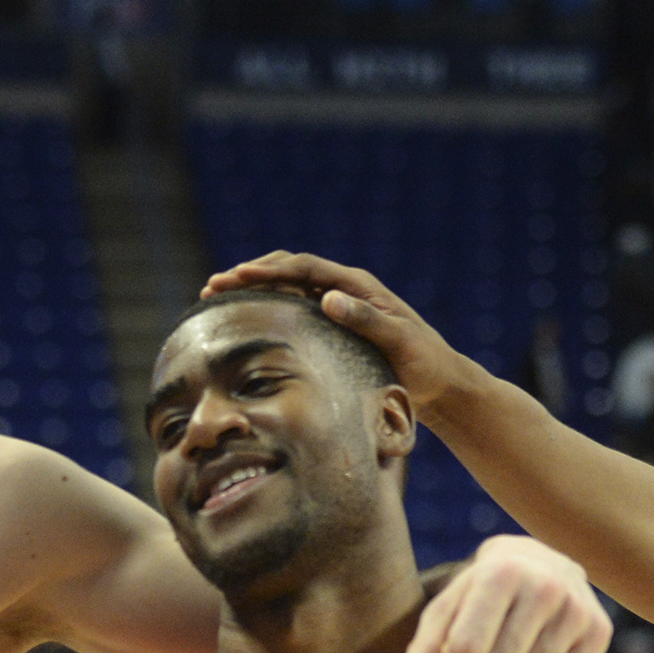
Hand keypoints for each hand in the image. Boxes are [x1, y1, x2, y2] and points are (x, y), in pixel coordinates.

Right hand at [202, 253, 478, 411]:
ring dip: (253, 289)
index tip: (236, 276)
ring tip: (217, 298)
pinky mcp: (335, 325)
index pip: (304, 269)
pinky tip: (246, 318)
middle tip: (213, 286)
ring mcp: (339, 305)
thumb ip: (366, 320)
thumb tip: (328, 299)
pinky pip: (295, 308)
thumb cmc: (424, 364)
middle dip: (249, 275)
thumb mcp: (398, 342)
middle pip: (289, 271)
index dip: (268, 271)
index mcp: (358, 286)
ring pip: (287, 288)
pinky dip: (268, 307)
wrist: (440, 383)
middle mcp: (345, 290)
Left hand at [384, 535, 610, 652]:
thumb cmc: (480, 594)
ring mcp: (578, 609)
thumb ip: (421, 650)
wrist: (539, 563)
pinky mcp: (601, 631)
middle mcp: (545, 585)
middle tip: (494, 644)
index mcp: (500, 572)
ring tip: (518, 650)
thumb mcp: (446, 612)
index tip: (462, 641)